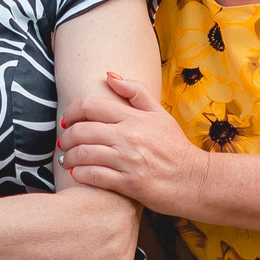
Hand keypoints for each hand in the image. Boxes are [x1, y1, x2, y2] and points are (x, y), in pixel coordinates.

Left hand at [57, 74, 199, 211]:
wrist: (195, 180)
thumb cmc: (175, 147)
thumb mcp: (159, 114)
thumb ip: (135, 92)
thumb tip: (109, 75)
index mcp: (134, 118)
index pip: (91, 106)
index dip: (72, 111)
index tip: (67, 120)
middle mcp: (129, 137)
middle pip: (82, 130)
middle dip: (67, 136)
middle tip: (64, 142)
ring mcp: (128, 161)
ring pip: (84, 154)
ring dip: (70, 157)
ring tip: (68, 159)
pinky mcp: (129, 184)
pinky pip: (94, 176)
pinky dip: (80, 175)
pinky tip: (77, 174)